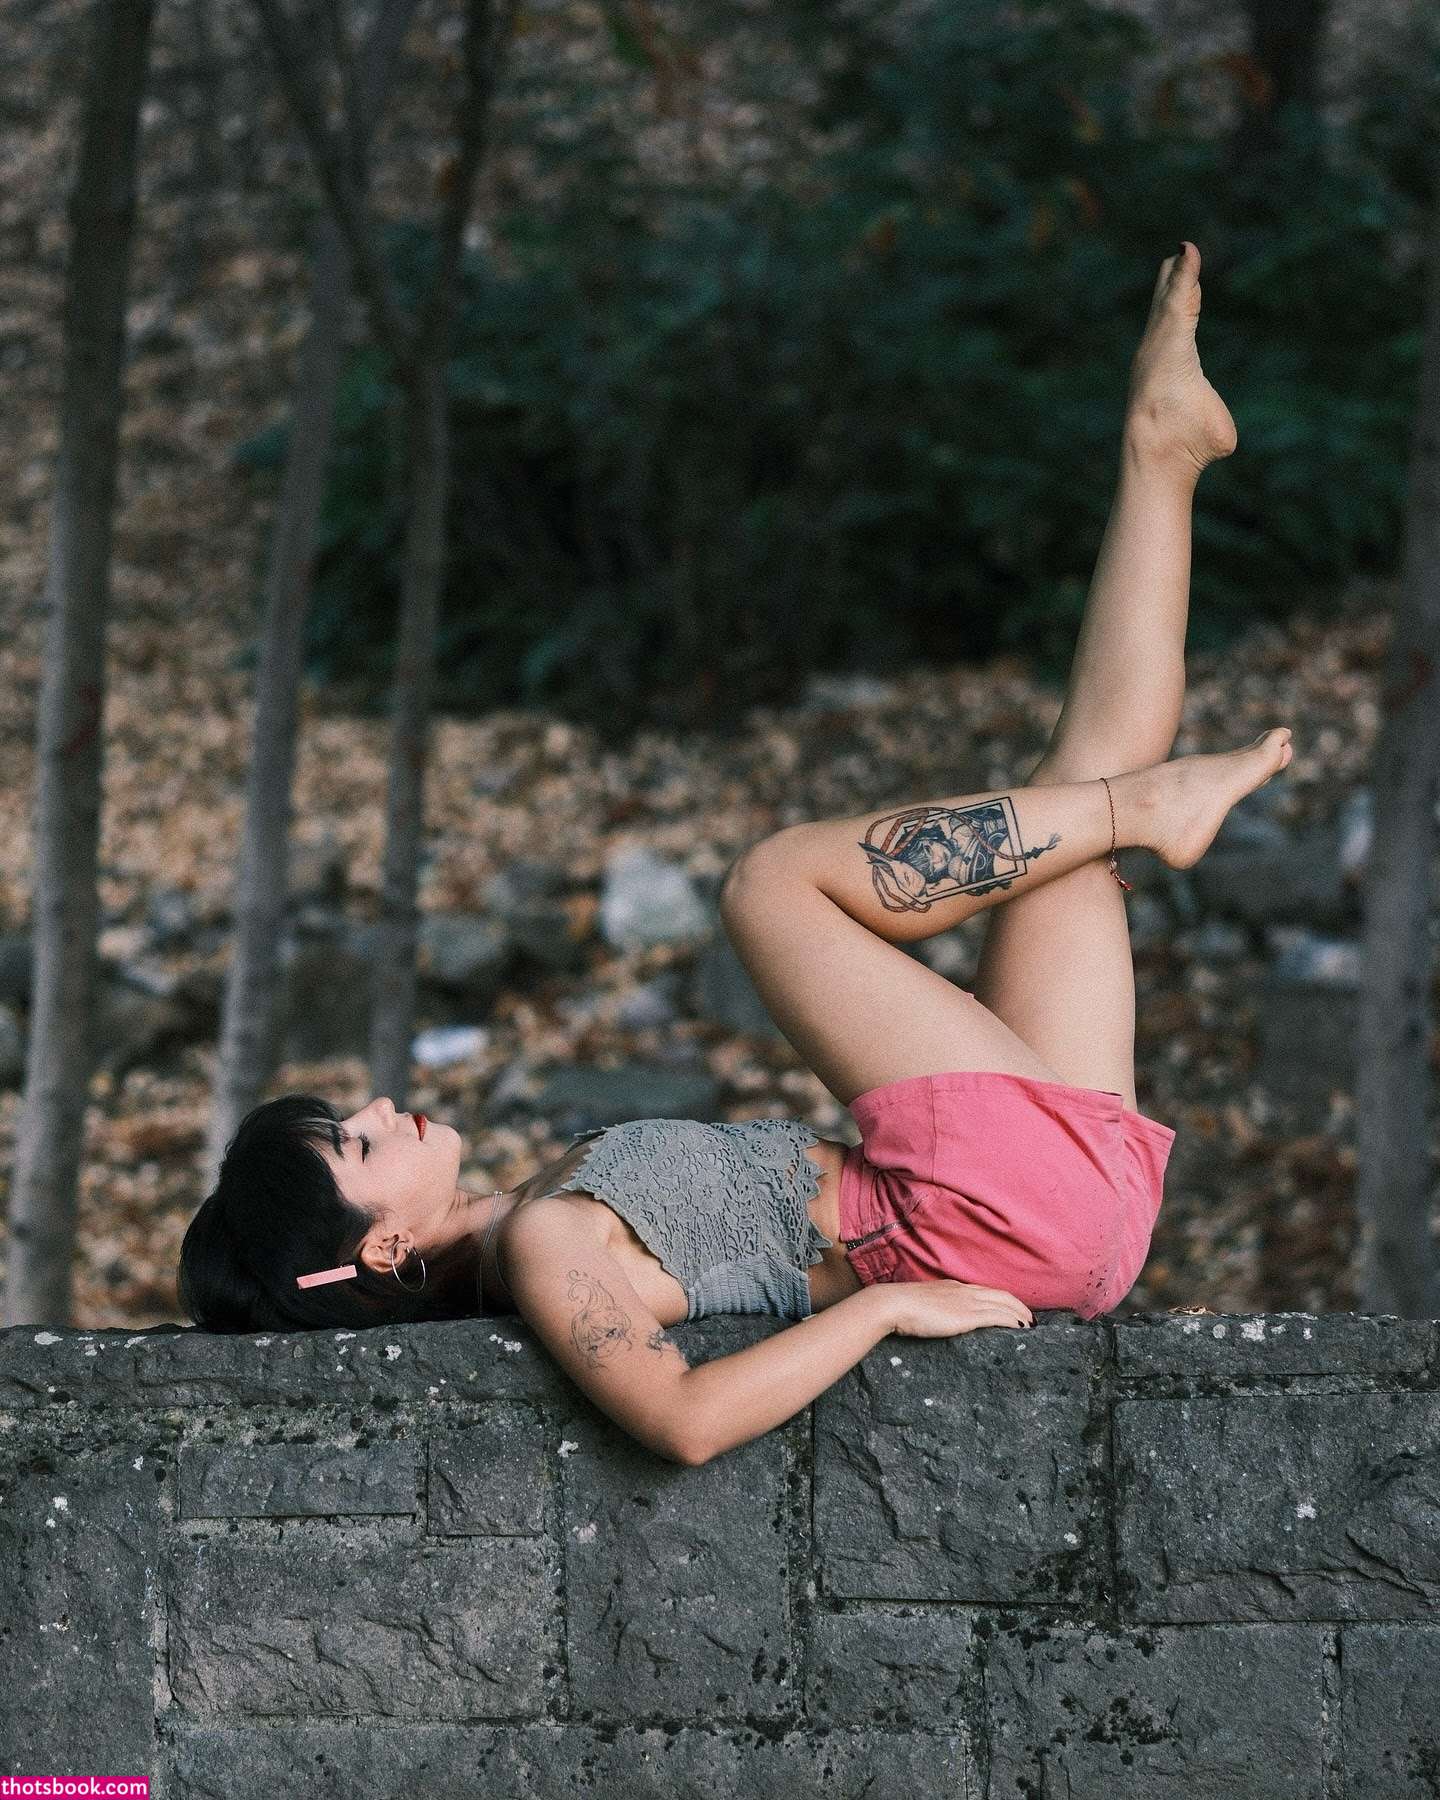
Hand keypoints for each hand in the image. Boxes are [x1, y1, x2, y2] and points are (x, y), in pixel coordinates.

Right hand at [883, 1280, 1034, 1337]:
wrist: (894, 1304)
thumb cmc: (901, 1307)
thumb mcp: (923, 1304)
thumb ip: (935, 1308)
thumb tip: (937, 1318)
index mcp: (953, 1287)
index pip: (986, 1291)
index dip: (1002, 1300)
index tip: (1012, 1309)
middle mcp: (964, 1291)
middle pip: (1001, 1295)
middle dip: (1018, 1306)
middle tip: (1030, 1319)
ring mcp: (967, 1302)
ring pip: (1004, 1304)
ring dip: (1020, 1314)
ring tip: (1031, 1325)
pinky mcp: (968, 1315)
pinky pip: (998, 1315)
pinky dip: (1014, 1320)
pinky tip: (1022, 1328)